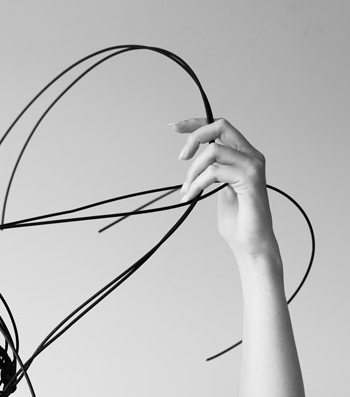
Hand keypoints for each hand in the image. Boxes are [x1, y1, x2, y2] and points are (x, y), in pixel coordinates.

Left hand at [173, 118, 278, 259]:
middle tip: (181, 159)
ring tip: (186, 191)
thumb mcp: (220, 189)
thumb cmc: (237, 220)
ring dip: (192, 172)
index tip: (174, 127)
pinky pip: (214, 171)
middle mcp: (251, 156)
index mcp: (244, 156)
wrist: (250, 243)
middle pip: (220, 127)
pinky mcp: (250, 179)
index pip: (220, 128)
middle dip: (194, 138)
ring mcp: (252, 166)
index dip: (196, 124)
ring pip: (213, 151)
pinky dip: (197, 184)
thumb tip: (196, 164)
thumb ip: (213, 172)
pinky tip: (191, 196)